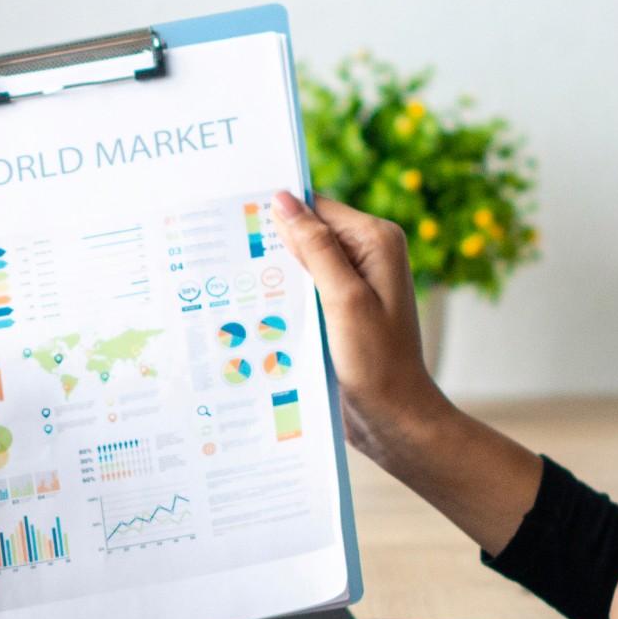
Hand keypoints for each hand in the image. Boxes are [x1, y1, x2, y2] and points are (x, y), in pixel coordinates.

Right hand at [263, 190, 545, 552]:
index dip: (278, 211)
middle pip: (307, 233)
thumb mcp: (344, 299)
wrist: (394, 418)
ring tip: (230, 282)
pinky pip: (304, 290)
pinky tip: (253, 307)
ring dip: (272, 274)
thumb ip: (315, 248)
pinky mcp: (340, 310)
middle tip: (222, 252)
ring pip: (300, 263)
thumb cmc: (377, 361)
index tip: (234, 216)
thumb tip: (283, 200)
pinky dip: (282, 296)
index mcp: (377, 241)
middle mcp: (368, 256)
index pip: (317, 207)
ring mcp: (354, 284)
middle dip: (271, 243)